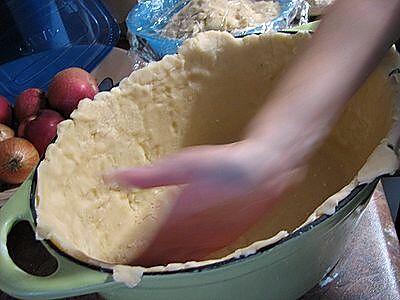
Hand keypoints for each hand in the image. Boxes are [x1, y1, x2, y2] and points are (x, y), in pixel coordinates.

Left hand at [104, 139, 303, 265]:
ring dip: (158, 263)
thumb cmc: (221, 167)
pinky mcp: (221, 240)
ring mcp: (207, 242)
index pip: (143, 247)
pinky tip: (177, 258)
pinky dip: (180, 260)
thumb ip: (146, 177)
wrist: (261, 173)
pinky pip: (194, 258)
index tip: (112, 260)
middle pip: (158, 258)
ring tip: (145, 265)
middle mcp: (190, 236)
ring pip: (176, 260)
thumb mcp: (180, 164)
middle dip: (140, 262)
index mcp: (175, 219)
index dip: (126, 255)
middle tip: (125, 265)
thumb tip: (113, 179)